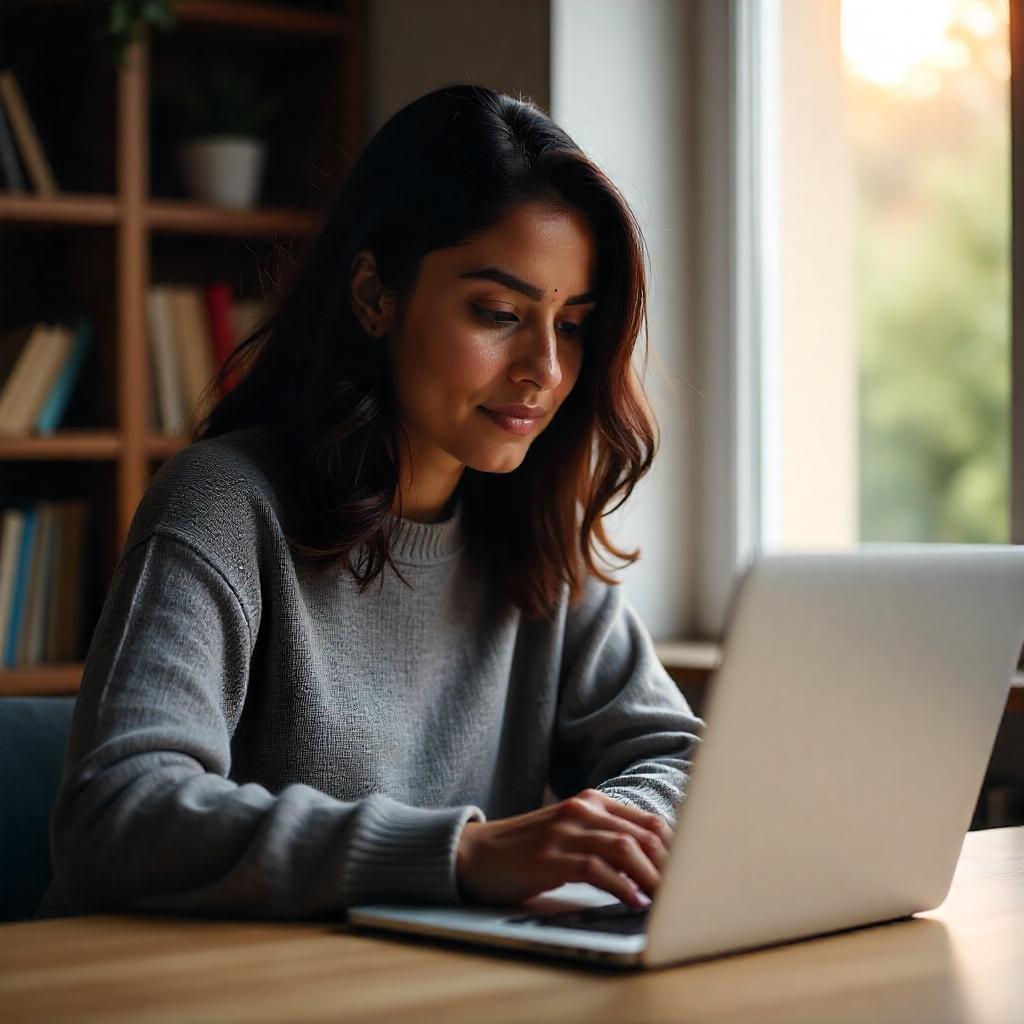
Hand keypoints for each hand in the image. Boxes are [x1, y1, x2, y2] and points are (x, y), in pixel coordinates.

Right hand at [455, 789, 672, 907]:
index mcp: (591, 802)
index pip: (648, 821)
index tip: (693, 874)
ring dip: (652, 877)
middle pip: (644, 834)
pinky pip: (596, 868)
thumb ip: (605, 841)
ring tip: (668, 900)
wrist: (475, 853)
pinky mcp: (551, 855)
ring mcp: (566, 830)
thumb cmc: (526, 850)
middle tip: (688, 891)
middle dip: (671, 865)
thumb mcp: (569, 835)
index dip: (677, 849)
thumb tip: (651, 869)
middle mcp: (582, 809)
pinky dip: (620, 885)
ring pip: (625, 848)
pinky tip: (633, 901)